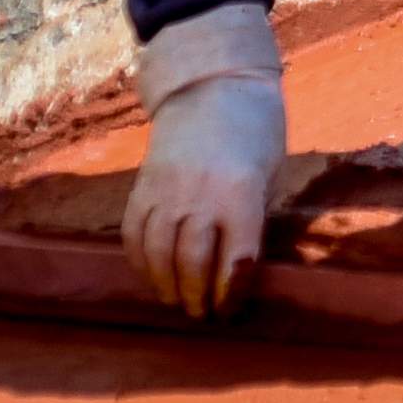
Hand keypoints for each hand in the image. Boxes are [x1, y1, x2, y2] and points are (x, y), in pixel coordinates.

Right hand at [123, 3, 286, 319]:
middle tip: (203, 315)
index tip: (231, 311)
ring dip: (167, 286)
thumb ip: (253, 218)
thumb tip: (239, 270)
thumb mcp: (269, 173)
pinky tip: (152, 276)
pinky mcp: (141, 186)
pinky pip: (133, 234)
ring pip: (158, 254)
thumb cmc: (256, 133)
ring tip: (178, 302)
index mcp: (241, 192)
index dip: (231, 293)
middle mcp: (199, 194)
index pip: (235, 259)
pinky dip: (140, 262)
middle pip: (192, 262)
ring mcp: (165, 190)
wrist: (213, 88)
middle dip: (197, 297)